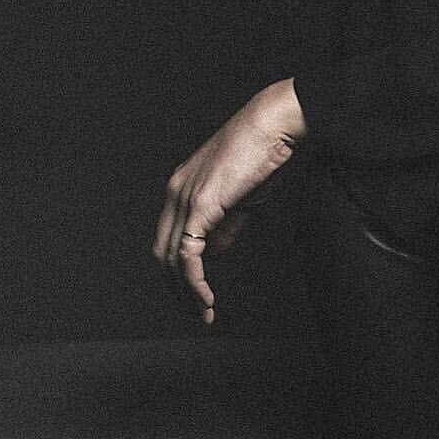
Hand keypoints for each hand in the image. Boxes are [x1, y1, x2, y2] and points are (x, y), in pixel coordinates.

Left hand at [153, 79, 305, 325]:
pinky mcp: (200, 204)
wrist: (275, 123)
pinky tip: (206, 297)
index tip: (197, 296)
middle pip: (163, 254)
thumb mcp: (242, 199)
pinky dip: (194, 281)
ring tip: (202, 313)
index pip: (169, 240)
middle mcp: (175, 193)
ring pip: (171, 259)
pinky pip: (188, 254)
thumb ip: (225, 227)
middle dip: (177, 290)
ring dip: (185, 292)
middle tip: (197, 314)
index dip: (179, 273)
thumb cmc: (264, 154)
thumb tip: (214, 254)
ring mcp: (184, 198)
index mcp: (182, 189)